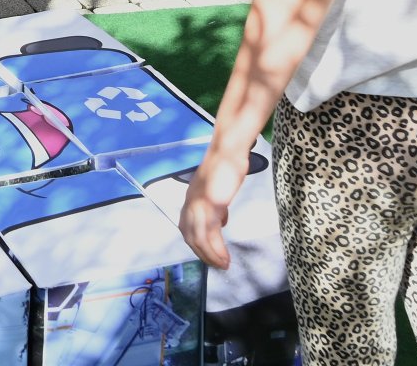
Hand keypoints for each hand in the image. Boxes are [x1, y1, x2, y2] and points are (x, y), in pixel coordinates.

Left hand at [179, 145, 251, 269]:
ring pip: (199, 238)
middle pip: (190, 236)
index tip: (209, 255)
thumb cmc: (227, 166)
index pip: (187, 227)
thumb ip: (217, 205)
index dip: (197, 244)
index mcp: (191, 199)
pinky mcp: (211, 203)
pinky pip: (211, 233)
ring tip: (223, 265)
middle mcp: (190, 202)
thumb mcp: (218, 189)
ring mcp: (199, 203)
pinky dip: (217, 249)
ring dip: (210, 255)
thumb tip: (221, 221)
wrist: (229, 149)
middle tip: (216, 265)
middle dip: (202, 254)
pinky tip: (225, 257)